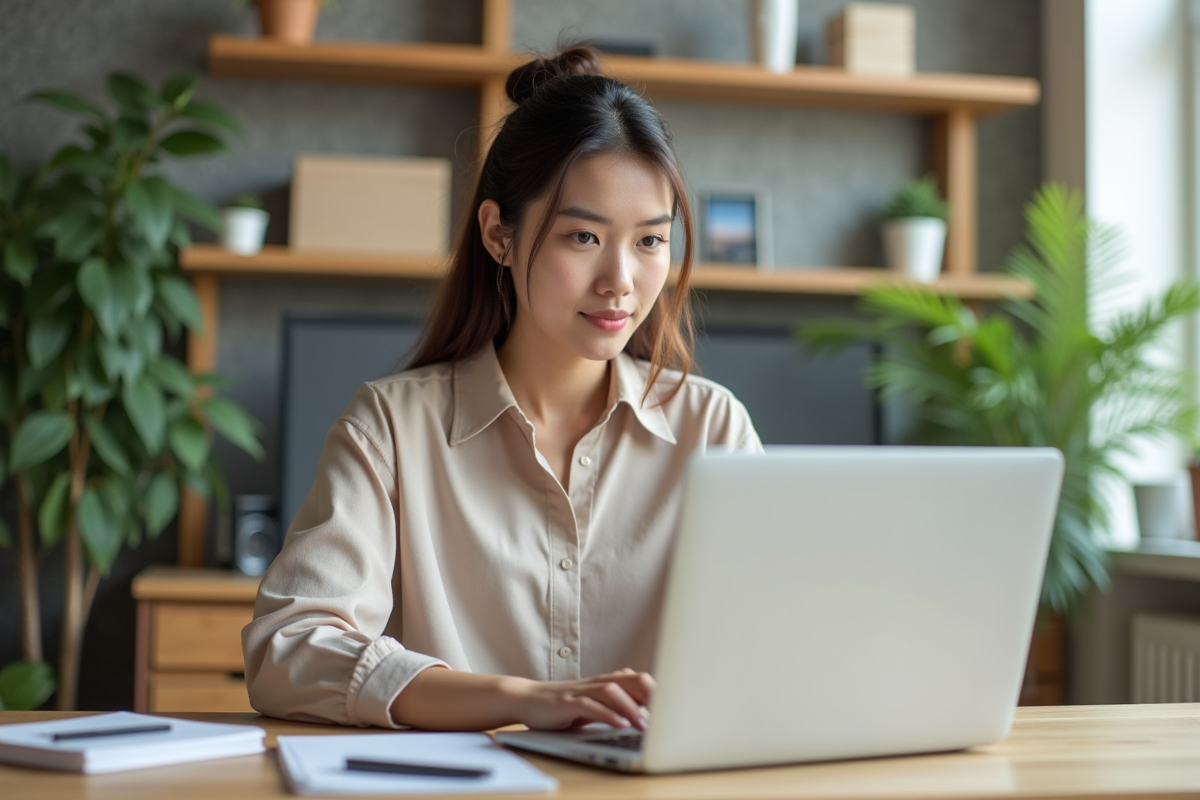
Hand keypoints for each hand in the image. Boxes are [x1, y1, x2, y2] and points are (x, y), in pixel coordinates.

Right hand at [506, 668, 654, 730]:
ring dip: (630, 708)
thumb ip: (617, 706)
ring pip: (611, 692)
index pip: (637, 680)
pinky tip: (619, 724)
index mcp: (605, 682)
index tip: (673, 705)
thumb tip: (647, 716)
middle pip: (629, 680)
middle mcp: (596, 683)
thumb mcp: (594, 705)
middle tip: (665, 713)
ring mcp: (581, 691)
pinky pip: (589, 706)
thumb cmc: (564, 705)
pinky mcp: (566, 703)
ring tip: (643, 725)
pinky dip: (606, 715)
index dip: (656, 691)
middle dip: (649, 694)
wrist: (527, 699)